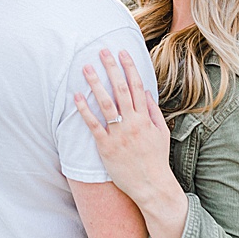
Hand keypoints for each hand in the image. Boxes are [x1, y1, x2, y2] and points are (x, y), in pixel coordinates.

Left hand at [74, 49, 178, 212]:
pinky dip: (84, 110)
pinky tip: (77, 96)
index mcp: (145, 118)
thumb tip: (145, 92)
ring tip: (86, 68)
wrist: (152, 186)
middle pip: (120, 89)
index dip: (129, 67)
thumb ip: (153, 112)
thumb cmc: (156, 159)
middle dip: (111, 68)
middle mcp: (132, 123)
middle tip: (102, 51)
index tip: (122, 52)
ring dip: (96, 83)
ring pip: (105, 104)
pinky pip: (93, 125)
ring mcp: (118, 134)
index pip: (137, 86)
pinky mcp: (106, 146)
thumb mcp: (162, 133)